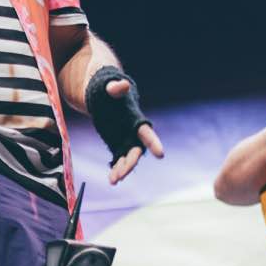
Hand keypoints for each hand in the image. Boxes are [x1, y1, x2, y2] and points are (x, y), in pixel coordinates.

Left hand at [84, 69, 163, 183]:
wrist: (104, 98)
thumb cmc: (110, 91)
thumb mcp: (111, 88)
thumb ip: (116, 88)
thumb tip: (122, 84)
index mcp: (136, 120)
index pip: (147, 133)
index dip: (154, 143)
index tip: (161, 154)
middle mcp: (134, 134)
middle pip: (136, 151)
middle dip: (131, 162)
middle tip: (123, 173)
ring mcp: (125, 141)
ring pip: (127, 159)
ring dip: (122, 170)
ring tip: (114, 180)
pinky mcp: (117, 146)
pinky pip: (118, 161)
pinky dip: (115, 170)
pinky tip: (111, 180)